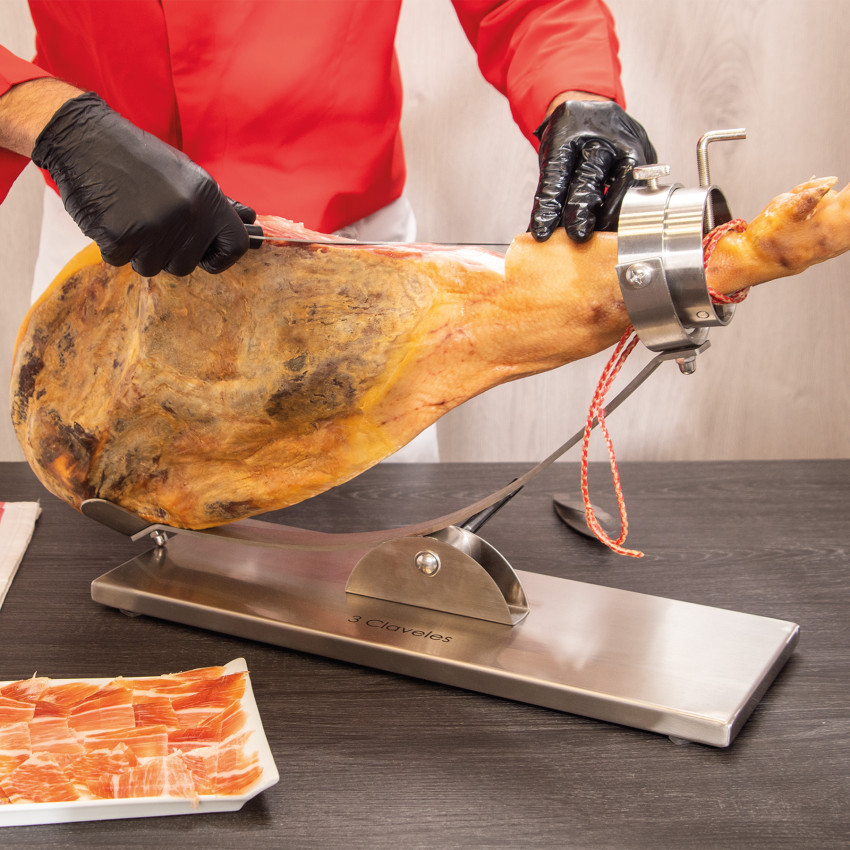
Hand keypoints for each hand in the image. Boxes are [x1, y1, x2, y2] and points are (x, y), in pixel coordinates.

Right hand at [31, 91, 251, 275]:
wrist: (85, 137)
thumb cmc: (138, 159)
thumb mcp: (187, 177)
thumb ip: (218, 207)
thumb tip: (252, 223)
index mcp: (207, 198)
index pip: (234, 247)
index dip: (220, 258)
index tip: (206, 255)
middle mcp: (187, 214)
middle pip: (187, 265)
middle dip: (168, 252)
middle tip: (150, 220)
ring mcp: (154, 227)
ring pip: (153, 267)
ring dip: (139, 250)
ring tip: (130, 215)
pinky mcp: (120, 236)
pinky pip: (121, 261)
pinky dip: (113, 246)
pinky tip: (110, 215)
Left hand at [529, 99, 655, 242]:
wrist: (595, 107)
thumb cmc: (571, 137)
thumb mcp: (554, 155)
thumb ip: (550, 192)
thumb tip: (544, 231)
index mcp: (568, 134)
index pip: (556, 173)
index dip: (549, 205)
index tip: (542, 231)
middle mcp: (600, 137)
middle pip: (589, 176)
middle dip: (581, 209)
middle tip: (576, 234)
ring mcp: (626, 144)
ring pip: (621, 182)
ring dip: (609, 213)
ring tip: (598, 234)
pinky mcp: (646, 155)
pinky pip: (638, 186)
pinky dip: (626, 208)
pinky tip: (616, 224)